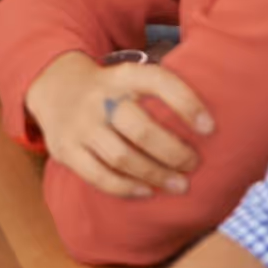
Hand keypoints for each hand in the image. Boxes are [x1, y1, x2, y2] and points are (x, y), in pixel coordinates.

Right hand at [23, 51, 214, 199]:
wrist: (54, 86)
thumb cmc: (110, 91)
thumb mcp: (130, 78)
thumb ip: (160, 95)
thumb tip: (213, 127)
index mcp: (120, 76)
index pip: (156, 81)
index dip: (186, 103)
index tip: (210, 127)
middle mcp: (99, 98)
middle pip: (140, 128)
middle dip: (173, 151)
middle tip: (194, 164)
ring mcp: (80, 124)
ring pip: (122, 157)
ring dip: (155, 174)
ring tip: (179, 184)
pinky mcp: (66, 149)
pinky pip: (99, 176)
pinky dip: (126, 188)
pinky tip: (147, 191)